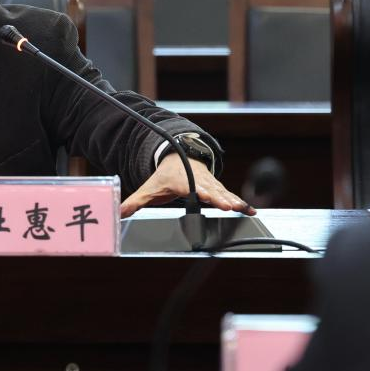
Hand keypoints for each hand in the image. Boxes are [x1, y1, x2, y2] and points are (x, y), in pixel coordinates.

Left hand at [120, 155, 253, 218]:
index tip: (211, 199)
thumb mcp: (149, 188)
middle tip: (232, 207)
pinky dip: (240, 202)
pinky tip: (251, 209)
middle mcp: (200, 182)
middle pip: (213, 191)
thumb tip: (118, 213)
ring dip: (235, 201)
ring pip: (224, 193)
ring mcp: (211, 184)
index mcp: (183, 182)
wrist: (180, 158)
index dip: (203, 194)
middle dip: (222, 199)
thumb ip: (135, 201)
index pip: (194, 188)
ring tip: (246, 209)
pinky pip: (230, 195)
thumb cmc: (165, 177)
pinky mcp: (218, 188)